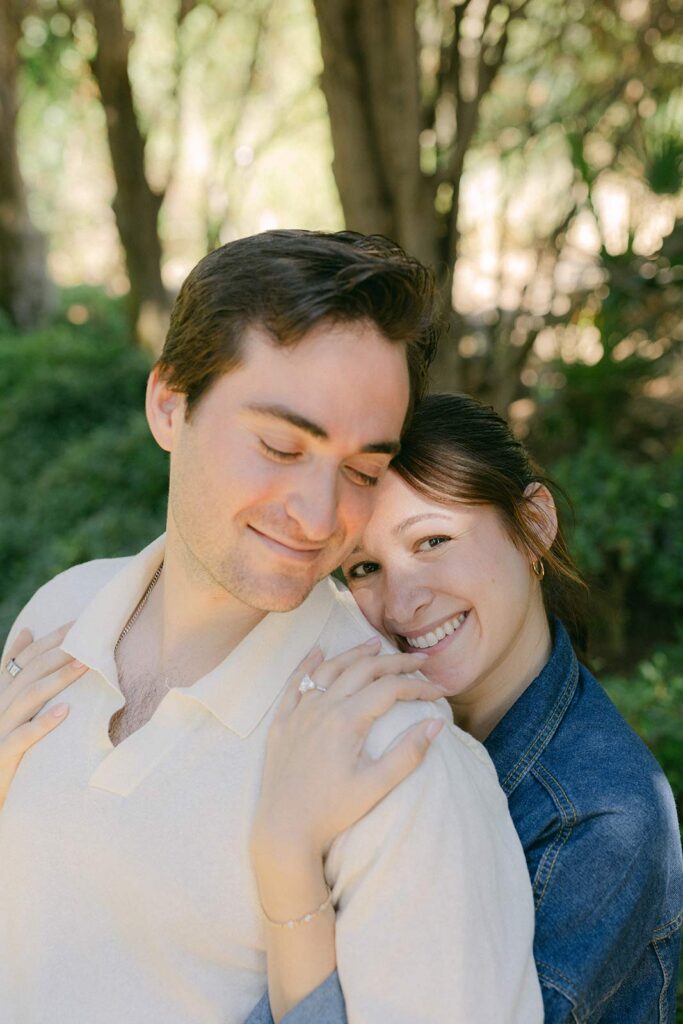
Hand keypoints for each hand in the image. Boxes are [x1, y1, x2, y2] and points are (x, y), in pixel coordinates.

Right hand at [0, 624, 86, 810]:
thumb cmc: (5, 747)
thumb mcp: (10, 707)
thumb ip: (15, 673)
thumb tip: (26, 631)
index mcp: (1, 695)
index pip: (24, 659)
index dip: (50, 640)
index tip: (78, 624)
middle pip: (28, 673)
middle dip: (58, 653)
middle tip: (87, 637)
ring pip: (26, 699)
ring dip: (57, 681)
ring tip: (84, 666)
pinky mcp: (1, 758)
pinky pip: (21, 738)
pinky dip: (42, 723)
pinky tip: (65, 711)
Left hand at [252, 638, 446, 871]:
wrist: (284, 829)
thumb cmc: (332, 811)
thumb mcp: (376, 786)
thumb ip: (408, 753)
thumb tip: (436, 723)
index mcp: (347, 721)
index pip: (389, 689)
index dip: (418, 686)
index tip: (439, 692)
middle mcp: (322, 708)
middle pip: (362, 670)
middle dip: (394, 662)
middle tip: (417, 659)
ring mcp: (299, 713)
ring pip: (329, 670)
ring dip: (354, 654)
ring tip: (374, 643)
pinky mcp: (282, 723)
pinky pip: (294, 684)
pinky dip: (308, 664)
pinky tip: (317, 651)